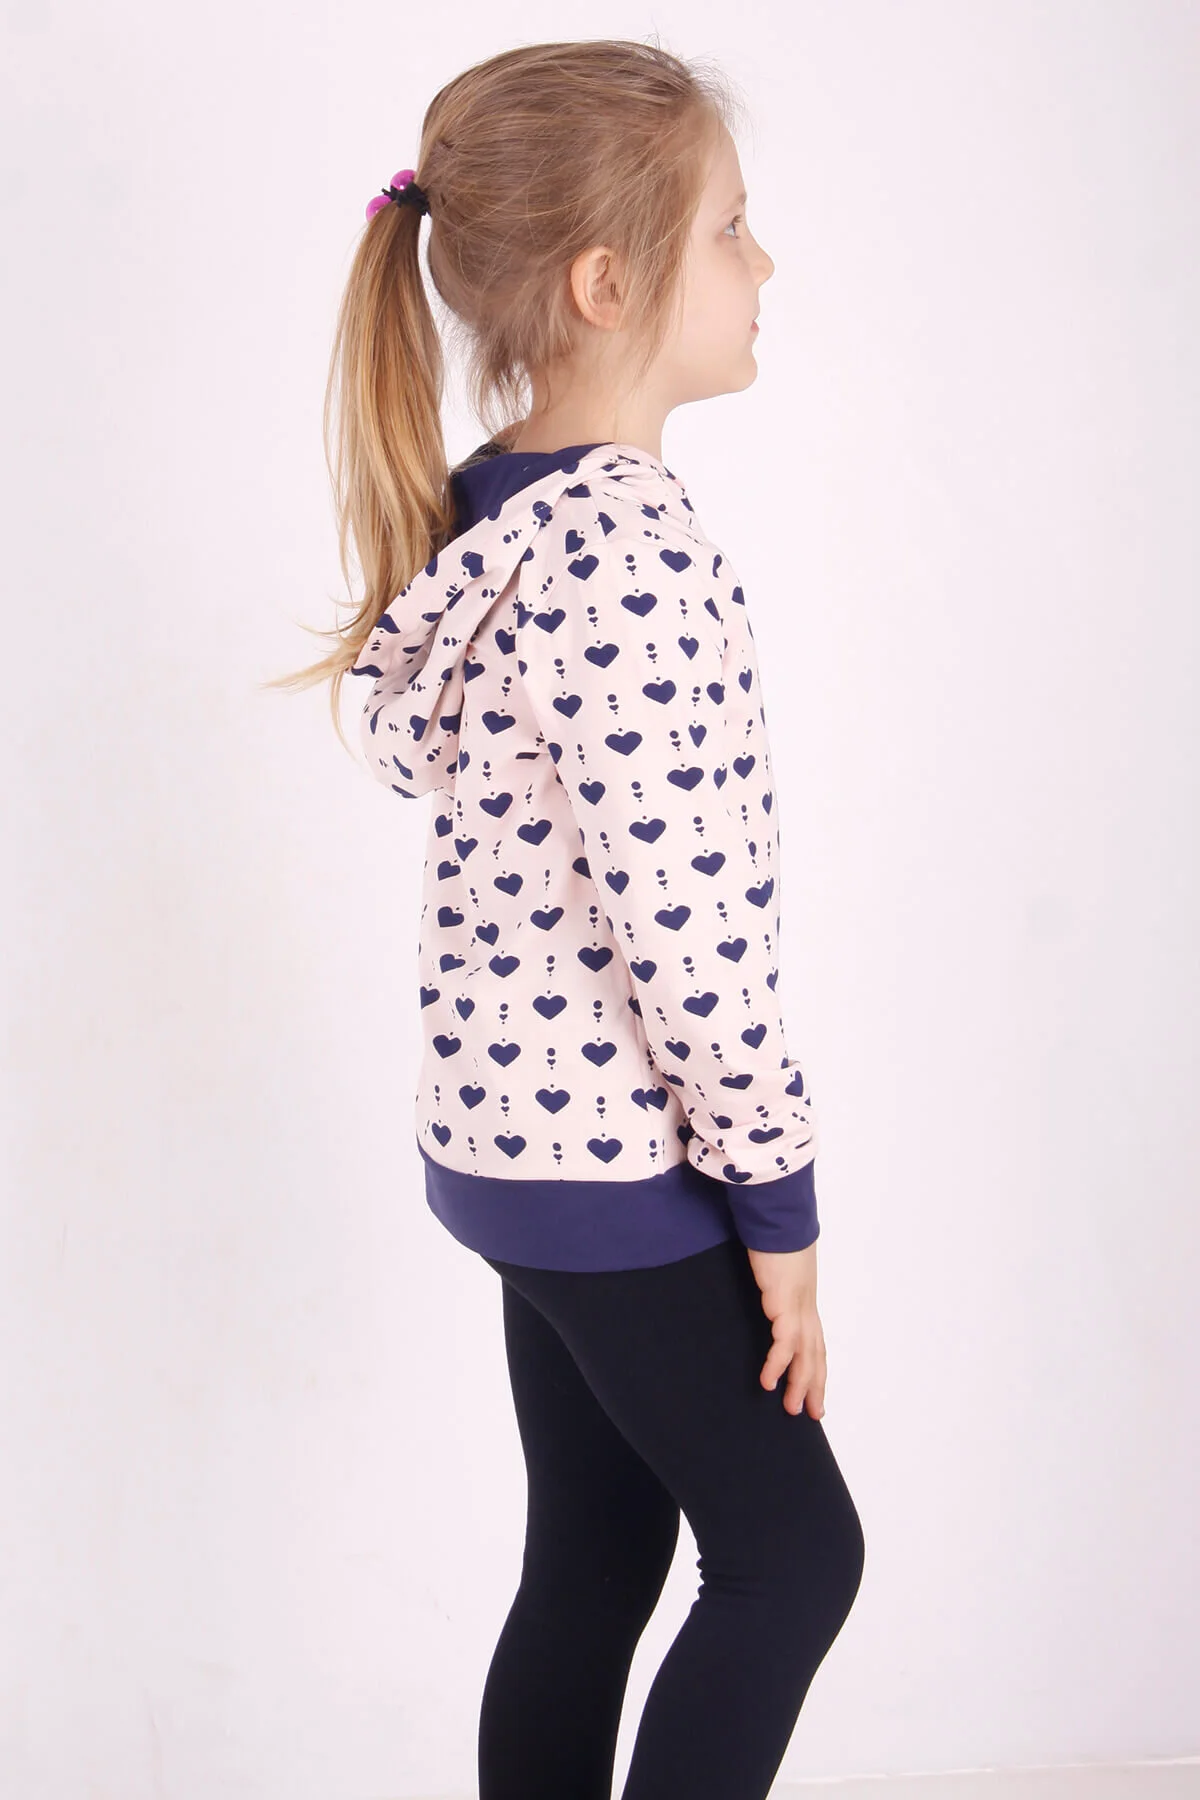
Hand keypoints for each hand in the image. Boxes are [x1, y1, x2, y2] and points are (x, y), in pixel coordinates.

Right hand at [745, 1242, 826, 1418]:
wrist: (776, 1216)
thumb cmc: (773, 1234)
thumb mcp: (775, 1264)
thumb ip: (773, 1280)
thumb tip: (764, 1285)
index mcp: (803, 1299)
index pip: (815, 1341)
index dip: (816, 1367)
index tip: (815, 1391)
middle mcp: (805, 1306)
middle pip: (816, 1353)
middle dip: (815, 1384)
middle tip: (812, 1413)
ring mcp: (797, 1306)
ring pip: (805, 1354)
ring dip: (799, 1383)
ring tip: (792, 1408)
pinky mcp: (784, 1303)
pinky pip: (784, 1343)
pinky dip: (778, 1364)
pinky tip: (768, 1381)